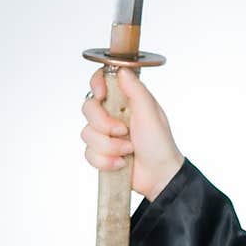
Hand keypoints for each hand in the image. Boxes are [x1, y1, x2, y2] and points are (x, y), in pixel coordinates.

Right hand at [81, 66, 184, 201]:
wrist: (159, 175)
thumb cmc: (159, 143)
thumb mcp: (150, 112)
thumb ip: (136, 90)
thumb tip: (122, 69)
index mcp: (124, 100)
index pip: (100, 82)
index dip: (96, 85)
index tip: (102, 95)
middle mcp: (111, 114)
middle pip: (87, 108)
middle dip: (103, 124)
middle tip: (123, 131)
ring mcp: (104, 134)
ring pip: (87, 134)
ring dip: (109, 146)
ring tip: (128, 150)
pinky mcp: (100, 153)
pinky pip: (89, 154)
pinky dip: (106, 161)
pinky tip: (121, 163)